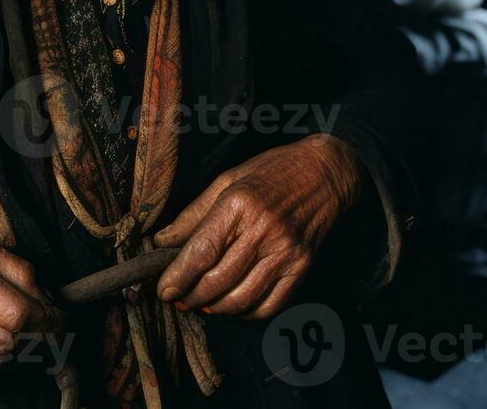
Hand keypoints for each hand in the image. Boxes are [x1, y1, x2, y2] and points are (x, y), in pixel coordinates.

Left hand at [155, 134, 360, 318]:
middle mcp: (263, 230)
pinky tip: (235, 305)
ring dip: (215, 308)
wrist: (323, 173)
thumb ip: (194, 213)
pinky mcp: (302, 267)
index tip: (163, 290)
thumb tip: (163, 241)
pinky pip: (270, 304)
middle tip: (178, 300)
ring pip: (242, 298)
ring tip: (201, 304)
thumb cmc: (270, 172)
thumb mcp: (227, 180)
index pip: (202, 251)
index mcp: (238, 204)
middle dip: (191, 297)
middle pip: (218, 280)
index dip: (178, 276)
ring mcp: (285, 252)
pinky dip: (247, 313)